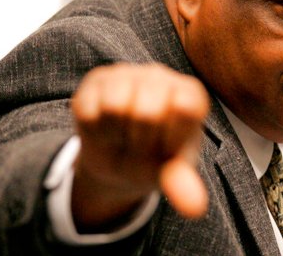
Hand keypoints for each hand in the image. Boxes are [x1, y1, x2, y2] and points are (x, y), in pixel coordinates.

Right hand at [70, 63, 209, 229]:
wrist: (121, 160)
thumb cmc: (156, 159)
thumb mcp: (172, 173)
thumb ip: (183, 185)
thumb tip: (194, 209)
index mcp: (189, 93)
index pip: (184, 107)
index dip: (170, 138)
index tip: (168, 146)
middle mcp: (161, 76)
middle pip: (147, 111)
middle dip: (141, 141)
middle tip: (142, 145)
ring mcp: (128, 74)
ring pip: (115, 105)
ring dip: (116, 133)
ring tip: (124, 135)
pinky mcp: (97, 81)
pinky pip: (89, 110)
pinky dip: (94, 130)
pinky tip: (104, 129)